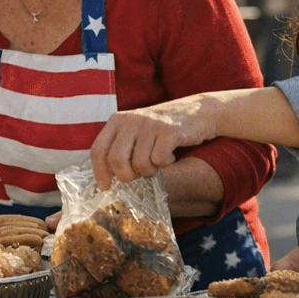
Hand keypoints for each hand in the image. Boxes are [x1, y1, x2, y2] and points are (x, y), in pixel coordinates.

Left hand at [90, 96, 218, 188]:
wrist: (199, 111)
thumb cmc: (163, 129)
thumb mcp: (136, 132)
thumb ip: (120, 148)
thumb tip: (106, 179)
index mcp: (118, 120)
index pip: (99, 149)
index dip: (100, 172)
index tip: (106, 187)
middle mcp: (131, 119)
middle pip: (116, 159)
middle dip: (126, 176)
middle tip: (139, 175)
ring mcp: (150, 124)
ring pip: (140, 163)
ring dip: (150, 171)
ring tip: (158, 162)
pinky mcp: (169, 130)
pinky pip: (159, 160)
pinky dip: (166, 164)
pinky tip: (171, 156)